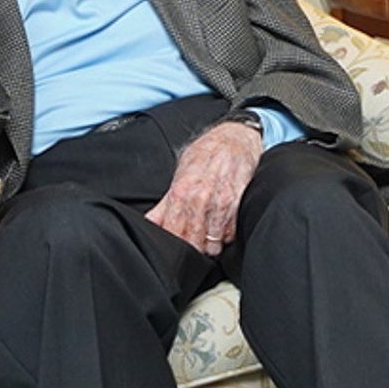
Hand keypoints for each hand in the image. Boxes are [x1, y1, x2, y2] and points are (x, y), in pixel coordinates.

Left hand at [146, 120, 263, 255]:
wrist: (235, 138)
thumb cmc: (206, 154)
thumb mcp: (180, 174)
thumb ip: (164, 204)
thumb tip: (150, 224)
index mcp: (180, 193)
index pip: (172, 233)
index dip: (173, 246)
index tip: (174, 249)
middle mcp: (200, 200)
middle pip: (192, 243)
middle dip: (191, 248)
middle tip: (191, 244)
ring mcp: (220, 204)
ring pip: (212, 245)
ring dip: (209, 245)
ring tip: (206, 237)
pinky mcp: (238, 206)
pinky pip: (229, 235)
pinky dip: (224, 236)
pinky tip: (220, 227)